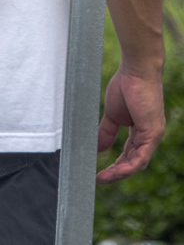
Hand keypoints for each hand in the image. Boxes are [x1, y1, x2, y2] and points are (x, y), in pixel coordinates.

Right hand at [96, 65, 164, 183]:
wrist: (136, 72)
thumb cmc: (126, 87)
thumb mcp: (112, 115)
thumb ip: (106, 132)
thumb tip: (98, 148)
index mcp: (141, 131)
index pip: (129, 154)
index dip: (116, 165)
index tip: (101, 172)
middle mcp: (150, 136)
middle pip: (134, 162)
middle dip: (116, 173)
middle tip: (100, 179)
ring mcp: (153, 135)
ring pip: (138, 163)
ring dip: (121, 173)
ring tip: (104, 178)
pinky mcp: (153, 133)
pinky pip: (142, 157)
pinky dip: (129, 166)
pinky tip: (116, 171)